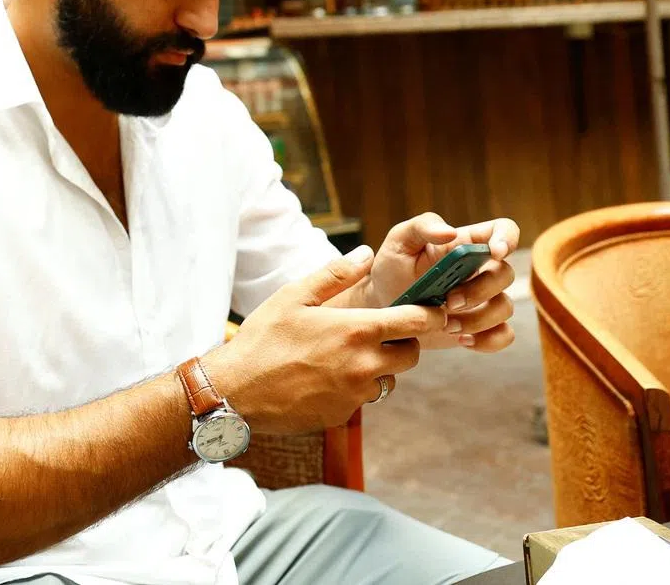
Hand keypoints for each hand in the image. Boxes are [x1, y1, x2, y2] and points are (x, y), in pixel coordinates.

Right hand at [204, 246, 445, 433]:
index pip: (415, 322)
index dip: (430, 313)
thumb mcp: (294, 296)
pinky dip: (356, 386)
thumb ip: (335, 274)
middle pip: (411, 354)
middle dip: (404, 340)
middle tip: (381, 330)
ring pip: (389, 378)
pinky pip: (364, 398)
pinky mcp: (343, 415)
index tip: (433, 308)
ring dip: (380, 365)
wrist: (237, 391)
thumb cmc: (263, 338)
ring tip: (347, 353)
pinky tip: (326, 375)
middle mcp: (363, 366)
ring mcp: (355, 395)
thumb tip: (367, 254)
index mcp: (355, 331)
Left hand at [366, 213, 519, 353]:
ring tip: (445, 324)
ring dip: (478, 319)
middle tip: (448, 301)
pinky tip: (462, 339)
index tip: (494, 252)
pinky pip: (504, 334)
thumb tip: (450, 231)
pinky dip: (487, 340)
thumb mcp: (399, 240)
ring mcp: (483, 299)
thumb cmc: (393, 266)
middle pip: (505, 274)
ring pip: (505, 307)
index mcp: (465, 243)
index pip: (502, 230)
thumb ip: (422, 226)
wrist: (384, 305)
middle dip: (481, 290)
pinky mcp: (481, 326)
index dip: (506, 238)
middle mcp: (480, 270)